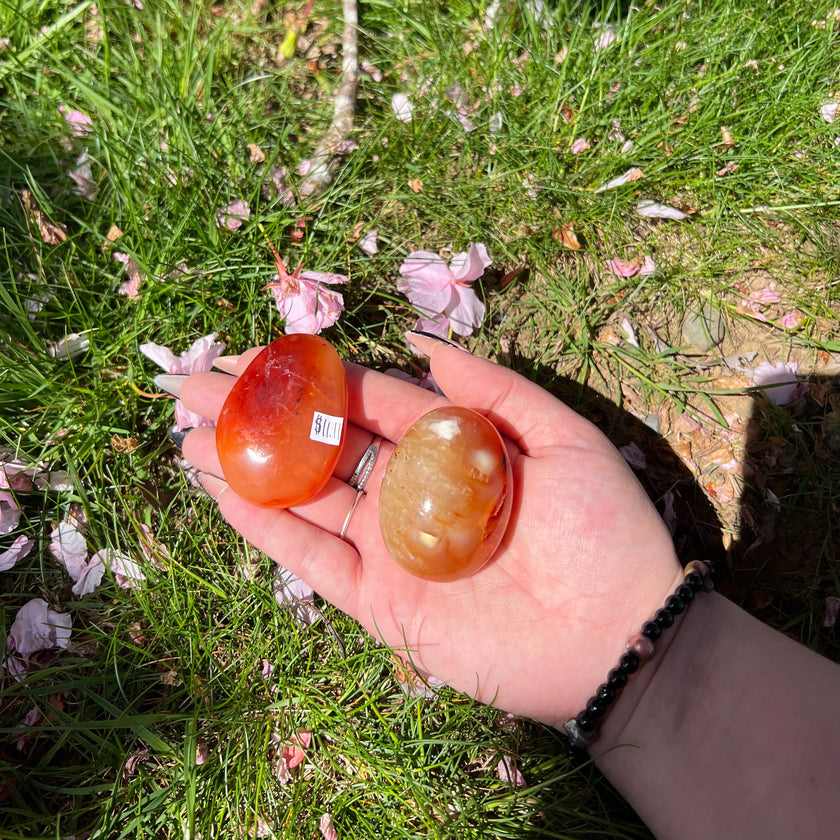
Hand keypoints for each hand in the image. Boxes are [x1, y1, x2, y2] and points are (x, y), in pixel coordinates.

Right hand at [179, 332, 682, 728]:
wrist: (617, 638)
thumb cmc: (601, 531)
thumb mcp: (563, 439)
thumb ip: (495, 390)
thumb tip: (427, 344)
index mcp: (447, 449)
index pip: (366, 403)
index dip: (310, 378)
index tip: (255, 354)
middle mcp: (409, 493)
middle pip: (320, 447)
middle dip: (257, 416)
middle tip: (192, 387)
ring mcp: (388, 548)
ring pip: (302, 500)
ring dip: (245, 468)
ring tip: (188, 438)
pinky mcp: (378, 601)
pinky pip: (311, 561)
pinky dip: (267, 529)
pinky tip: (223, 492)